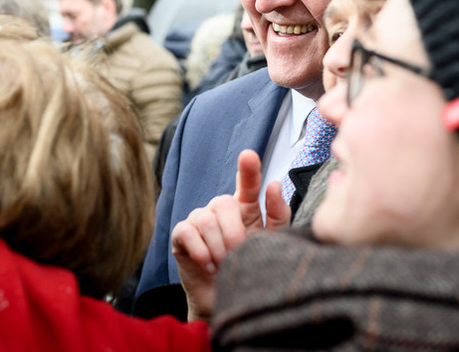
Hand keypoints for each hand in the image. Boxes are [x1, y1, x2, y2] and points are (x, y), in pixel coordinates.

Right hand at [172, 149, 289, 320]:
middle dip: (233, 231)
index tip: (249, 156)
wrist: (227, 300)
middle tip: (237, 253)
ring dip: (218, 246)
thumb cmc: (248, 267)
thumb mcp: (269, 243)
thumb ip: (277, 215)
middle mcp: (220, 210)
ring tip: (223, 264)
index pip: (247, 184)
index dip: (248, 169)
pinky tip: (209, 265)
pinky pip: (188, 232)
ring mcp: (199, 220)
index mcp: (244, 209)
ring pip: (207, 219)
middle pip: (225, 203)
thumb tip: (274, 185)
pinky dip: (201, 251)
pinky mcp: (181, 235)